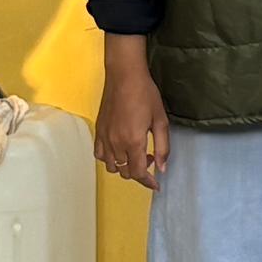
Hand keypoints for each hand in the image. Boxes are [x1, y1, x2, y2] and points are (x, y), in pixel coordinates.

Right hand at [94, 43, 171, 189]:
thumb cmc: (146, 95)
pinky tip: (119, 150)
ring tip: (135, 153)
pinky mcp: (98, 131)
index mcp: (133, 142)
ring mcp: (105, 138)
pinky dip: (109, 159)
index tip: (156, 185)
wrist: (124, 76)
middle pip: (125, 172)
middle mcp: (116, 144)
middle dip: (140, 172)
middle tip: (151, 157)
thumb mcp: (161, 120)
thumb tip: (162, 168)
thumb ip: (163, 147)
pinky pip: (100, 155)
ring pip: (112, 166)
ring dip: (125, 166)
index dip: (148, 182)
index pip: (139, 173)